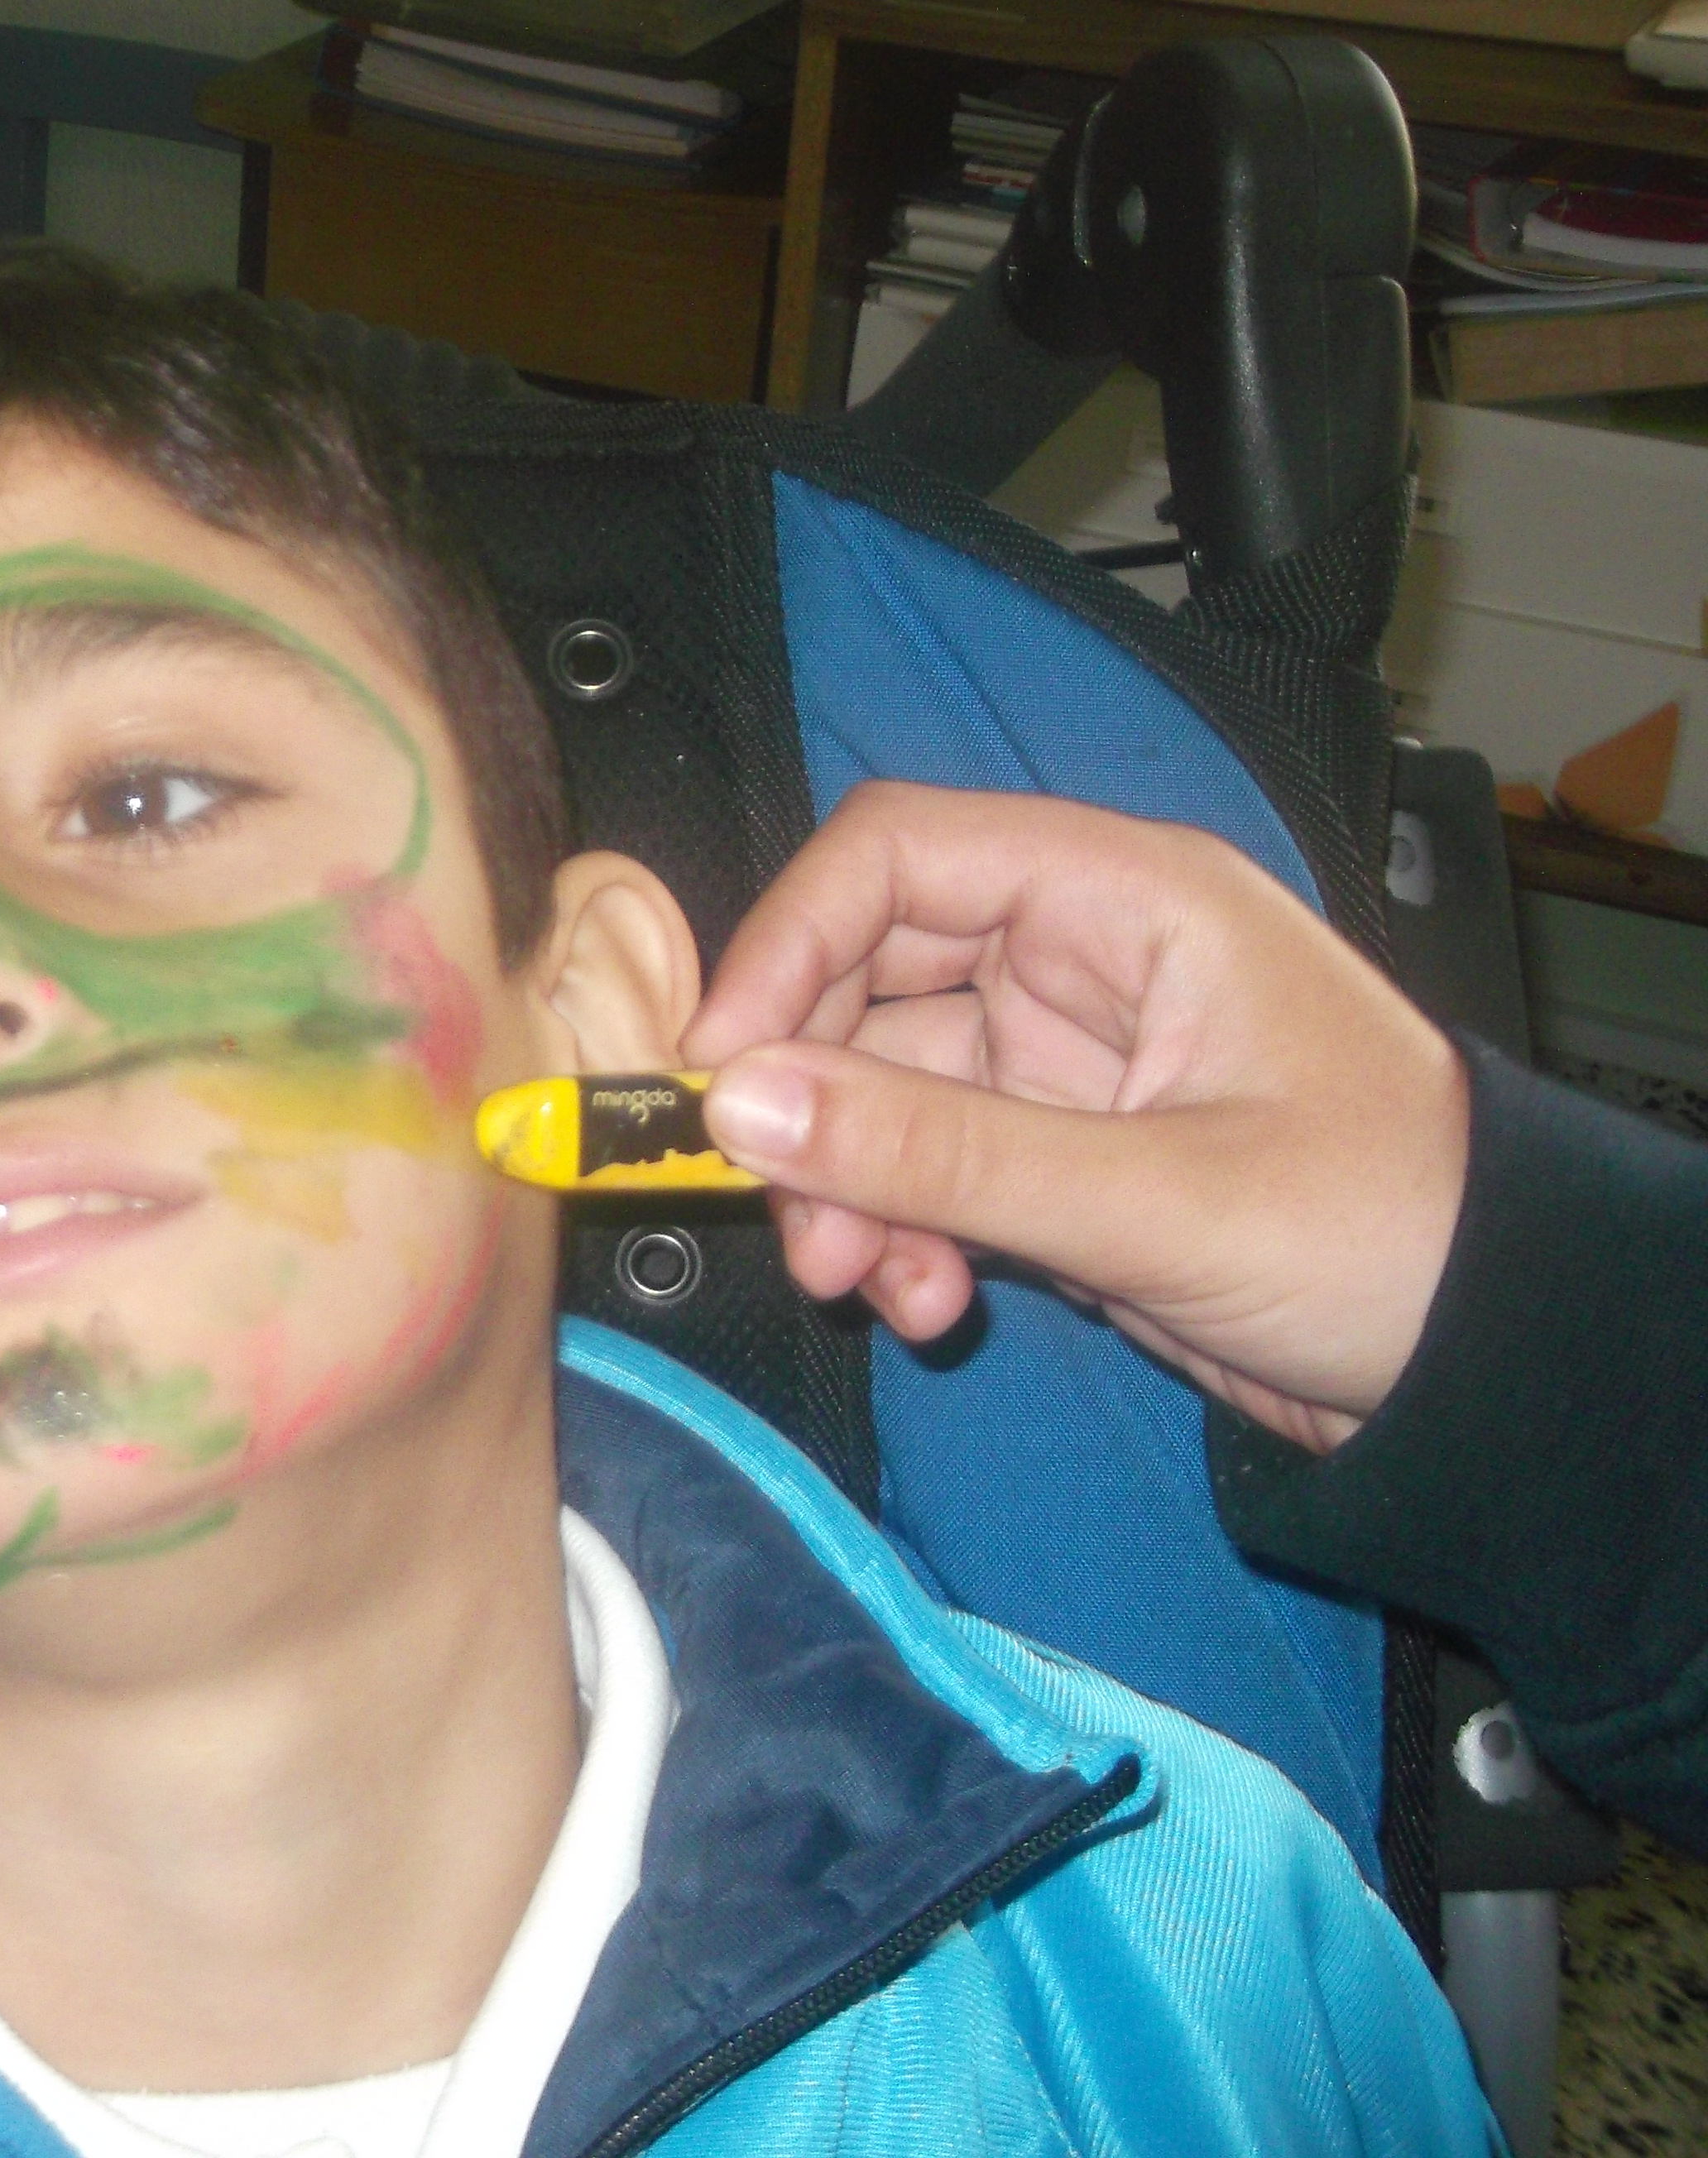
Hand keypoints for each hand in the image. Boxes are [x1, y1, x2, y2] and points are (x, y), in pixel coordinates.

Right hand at [677, 784, 1468, 1454]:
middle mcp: (1083, 960)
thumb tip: (742, 1101)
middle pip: (864, 978)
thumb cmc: (1396, 1236)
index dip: (785, 944)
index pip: (896, 856)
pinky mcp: (1063, 1158)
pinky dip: (899, 1231)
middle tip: (780, 1209)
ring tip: (863, 1285)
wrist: (1507, 1370)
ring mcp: (1068, 1062)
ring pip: (881, 1089)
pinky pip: (926, 1169)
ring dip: (846, 1186)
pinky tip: (925, 1301)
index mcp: (1127, 901)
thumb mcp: (1154, 1197)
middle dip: (809, 1098)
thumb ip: (939, 1150)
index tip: (718, 1067)